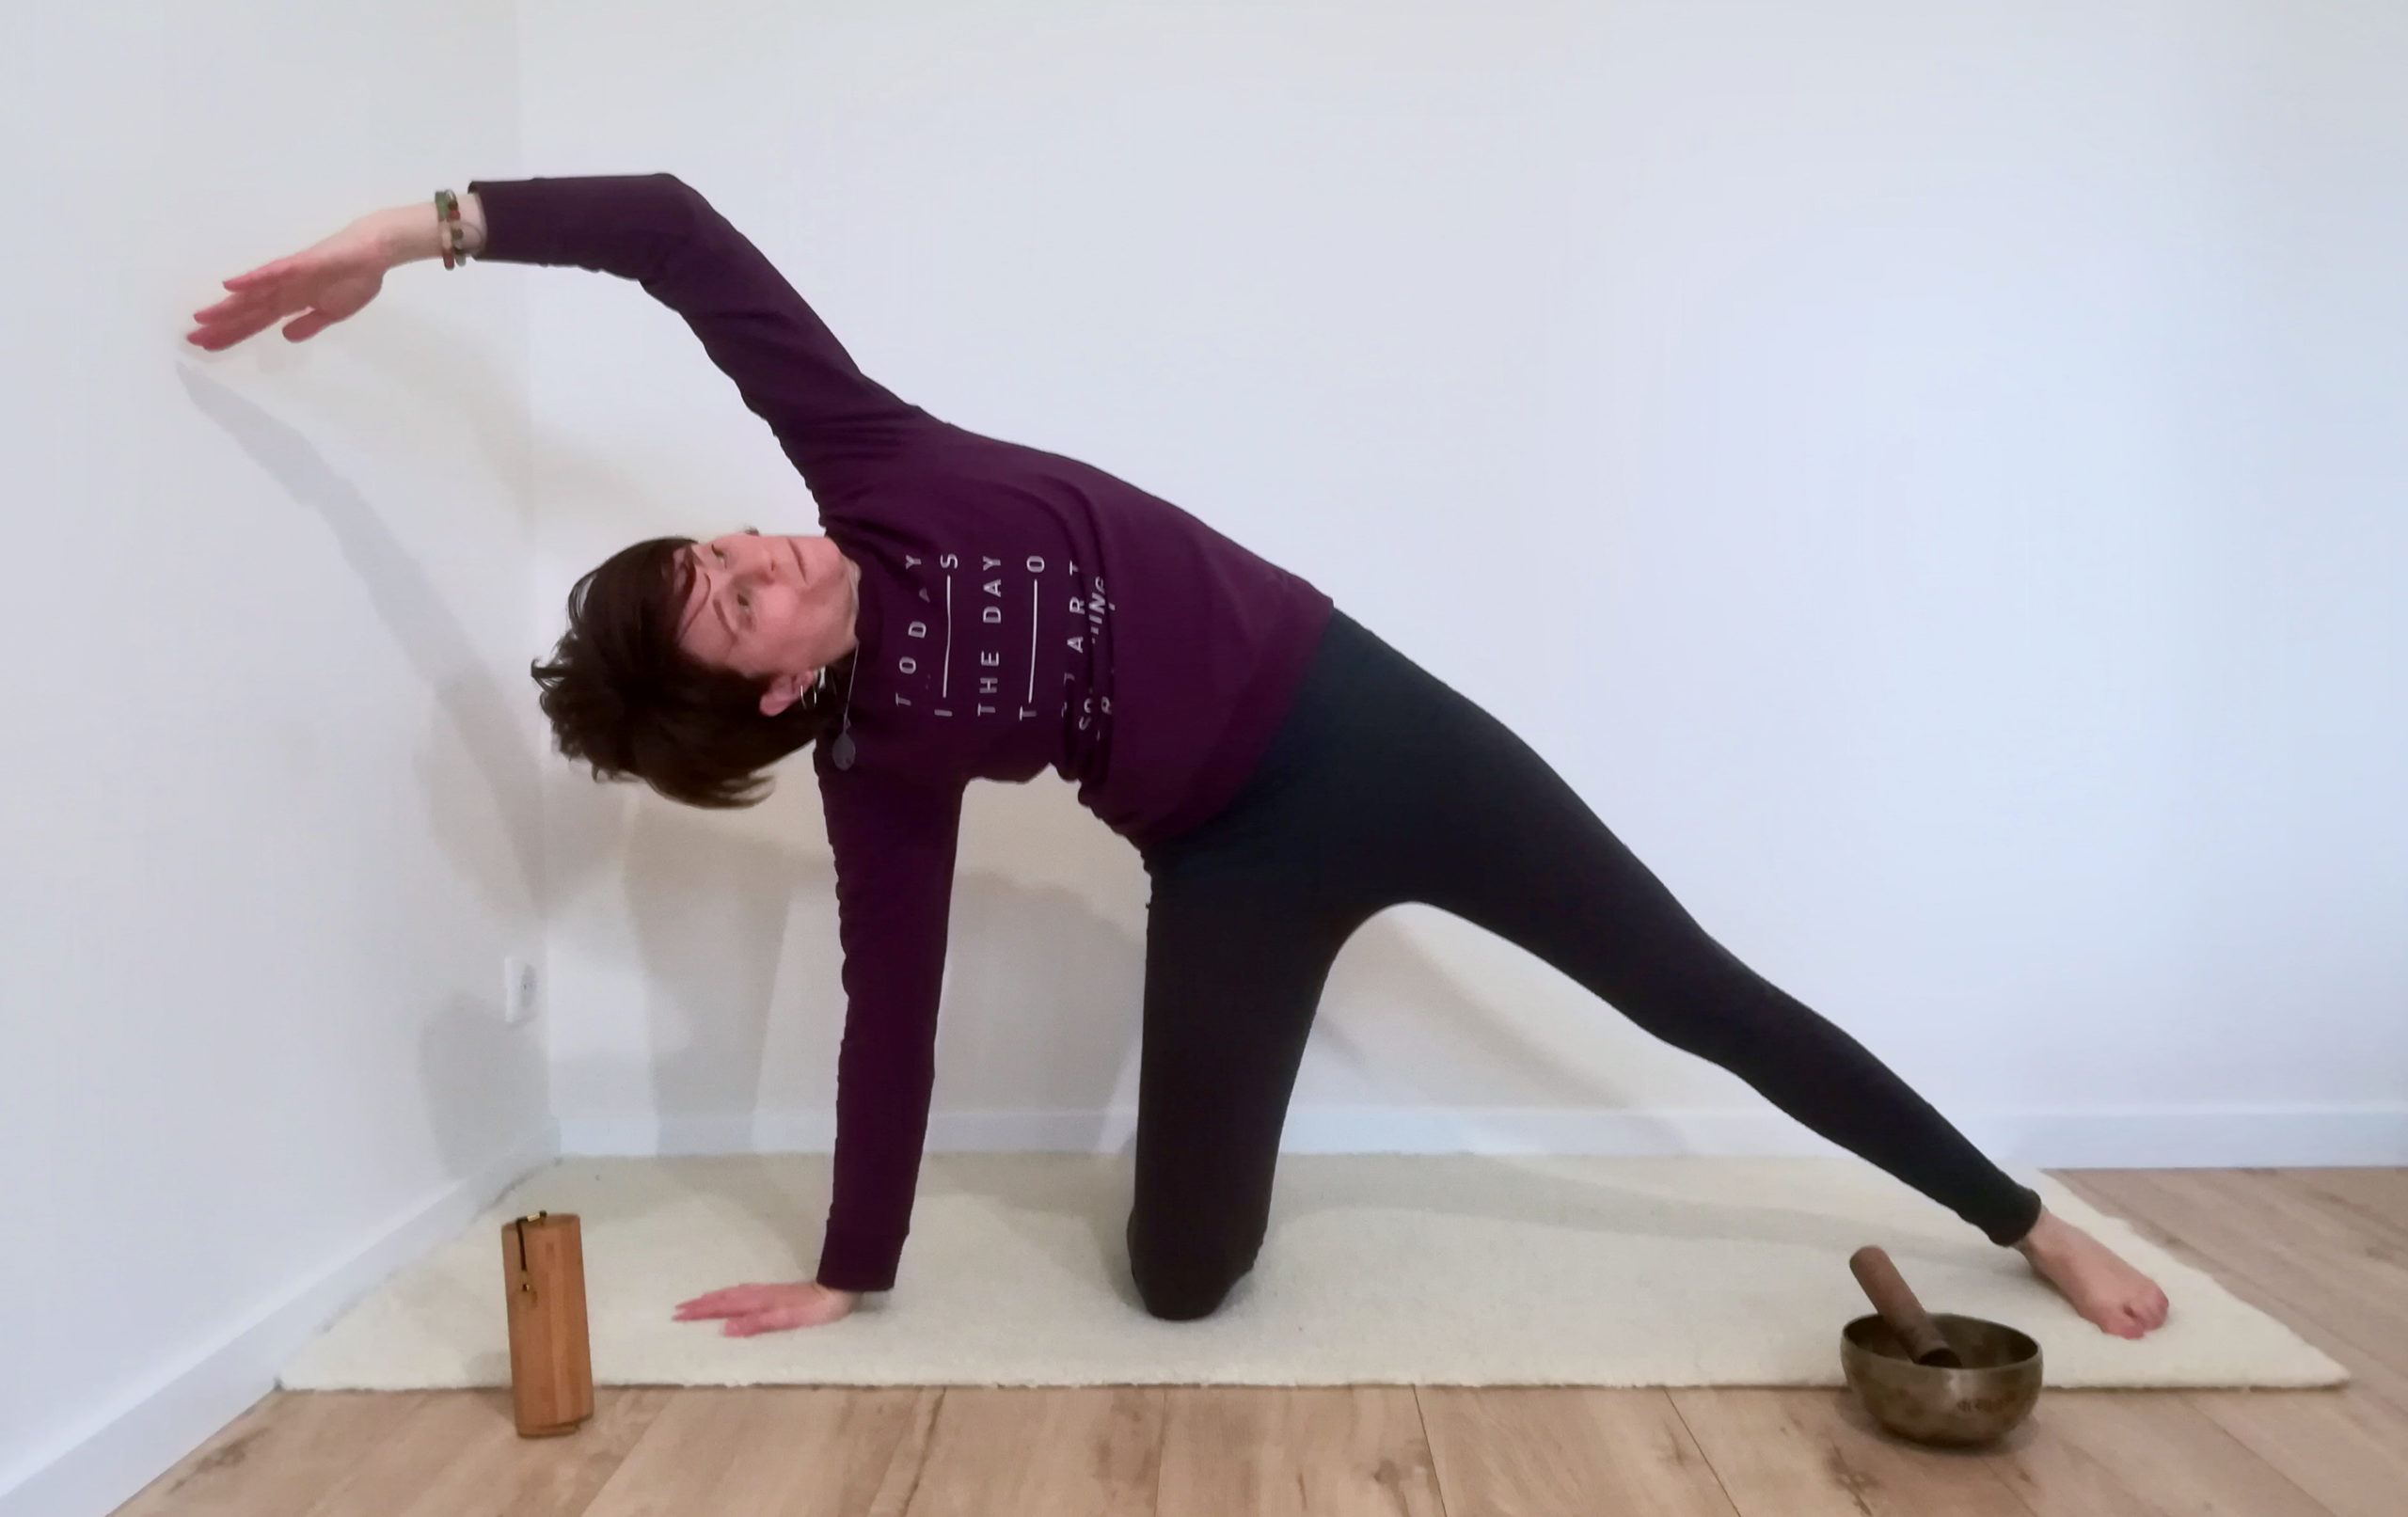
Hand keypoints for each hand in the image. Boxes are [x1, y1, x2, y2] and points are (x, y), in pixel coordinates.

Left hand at [185, 219, 391, 350]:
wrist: (375, 253)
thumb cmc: (356, 278)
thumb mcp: (334, 313)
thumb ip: (309, 323)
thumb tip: (286, 337)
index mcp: (290, 302)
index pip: (255, 322)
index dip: (232, 334)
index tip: (208, 346)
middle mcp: (282, 290)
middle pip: (246, 310)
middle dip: (220, 325)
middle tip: (191, 338)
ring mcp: (288, 276)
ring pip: (252, 294)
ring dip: (227, 306)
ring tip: (201, 317)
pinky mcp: (299, 264)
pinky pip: (271, 273)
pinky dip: (251, 280)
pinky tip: (231, 286)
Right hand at [672, 1280, 859, 1336]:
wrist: (838, 1289)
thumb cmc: (815, 1309)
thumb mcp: (787, 1320)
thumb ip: (757, 1323)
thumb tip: (725, 1329)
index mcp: (758, 1303)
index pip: (723, 1307)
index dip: (701, 1312)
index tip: (679, 1315)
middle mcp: (759, 1295)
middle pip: (724, 1299)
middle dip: (701, 1305)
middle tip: (678, 1310)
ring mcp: (766, 1292)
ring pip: (732, 1294)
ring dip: (712, 1298)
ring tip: (697, 1303)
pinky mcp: (774, 1293)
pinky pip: (742, 1293)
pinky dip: (728, 1295)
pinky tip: (730, 1298)